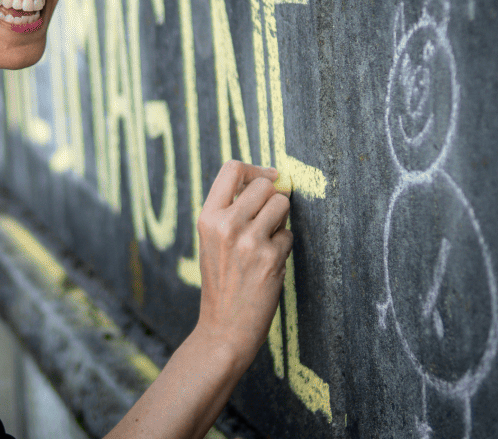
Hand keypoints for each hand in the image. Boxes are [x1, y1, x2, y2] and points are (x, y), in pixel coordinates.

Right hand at [194, 160, 292, 373]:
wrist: (223, 328)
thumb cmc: (220, 283)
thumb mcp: (211, 241)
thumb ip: (230, 211)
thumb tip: (268, 181)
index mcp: (207, 217)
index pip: (232, 169)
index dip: (255, 168)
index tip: (268, 177)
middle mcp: (226, 224)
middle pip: (265, 185)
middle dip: (273, 197)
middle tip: (268, 219)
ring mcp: (249, 240)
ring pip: (282, 204)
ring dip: (281, 219)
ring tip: (267, 240)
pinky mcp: (270, 257)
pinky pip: (289, 235)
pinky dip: (284, 246)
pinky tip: (269, 264)